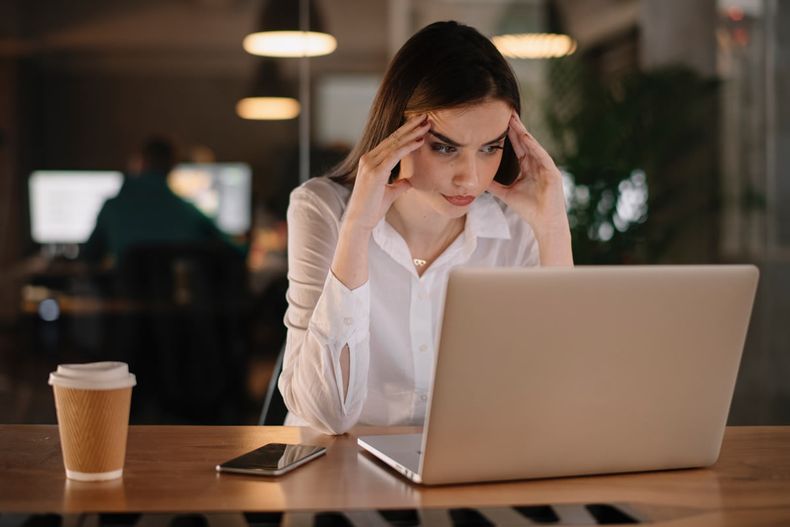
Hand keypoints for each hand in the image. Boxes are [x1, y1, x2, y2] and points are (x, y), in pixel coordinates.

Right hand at [343, 114, 429, 231]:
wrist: (359, 222)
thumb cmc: (372, 209)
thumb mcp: (389, 193)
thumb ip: (398, 185)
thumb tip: (408, 181)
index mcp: (370, 161)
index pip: (391, 142)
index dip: (406, 132)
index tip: (420, 125)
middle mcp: (368, 159)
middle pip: (393, 138)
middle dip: (411, 126)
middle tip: (426, 116)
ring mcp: (370, 164)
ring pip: (395, 144)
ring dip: (413, 133)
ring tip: (427, 125)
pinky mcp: (375, 172)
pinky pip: (394, 155)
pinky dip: (408, 147)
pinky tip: (420, 141)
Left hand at [487, 111, 568, 234]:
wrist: (544, 222)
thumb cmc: (529, 209)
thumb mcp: (506, 194)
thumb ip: (494, 185)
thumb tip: (479, 179)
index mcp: (528, 167)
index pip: (517, 146)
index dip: (508, 134)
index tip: (498, 122)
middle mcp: (537, 163)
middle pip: (524, 141)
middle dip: (515, 127)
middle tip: (505, 112)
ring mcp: (545, 166)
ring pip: (532, 145)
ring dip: (523, 132)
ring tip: (513, 119)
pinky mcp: (552, 171)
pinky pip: (541, 155)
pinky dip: (533, 145)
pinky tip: (525, 136)